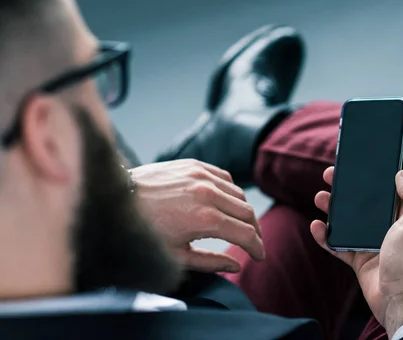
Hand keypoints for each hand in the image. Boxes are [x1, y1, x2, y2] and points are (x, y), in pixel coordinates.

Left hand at [130, 159, 263, 273]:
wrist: (114, 199)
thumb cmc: (142, 232)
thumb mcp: (175, 256)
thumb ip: (211, 263)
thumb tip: (236, 266)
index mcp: (205, 219)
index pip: (246, 233)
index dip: (257, 247)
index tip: (260, 256)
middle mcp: (208, 193)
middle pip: (248, 212)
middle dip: (255, 230)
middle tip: (254, 243)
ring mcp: (201, 175)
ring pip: (239, 194)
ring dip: (244, 211)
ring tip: (240, 224)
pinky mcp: (193, 164)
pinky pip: (224, 177)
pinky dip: (230, 191)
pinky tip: (226, 202)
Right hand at [311, 166, 402, 336]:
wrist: (400, 300)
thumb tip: (402, 172)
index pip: (390, 188)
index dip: (375, 174)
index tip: (360, 161)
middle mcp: (389, 228)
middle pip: (364, 203)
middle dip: (346, 188)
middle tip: (329, 175)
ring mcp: (372, 244)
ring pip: (348, 221)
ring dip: (332, 208)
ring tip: (319, 196)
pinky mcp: (359, 260)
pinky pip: (337, 245)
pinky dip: (325, 236)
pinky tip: (316, 225)